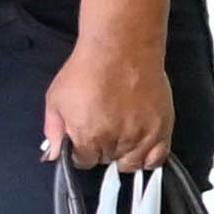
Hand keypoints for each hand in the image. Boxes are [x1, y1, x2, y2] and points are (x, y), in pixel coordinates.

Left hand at [41, 34, 174, 170]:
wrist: (121, 49)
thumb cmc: (87, 69)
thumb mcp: (56, 98)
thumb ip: (53, 130)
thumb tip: (52, 154)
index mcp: (87, 138)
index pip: (83, 162)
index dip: (82, 151)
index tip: (84, 140)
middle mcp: (115, 143)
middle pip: (107, 161)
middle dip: (102, 149)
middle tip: (103, 129)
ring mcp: (141, 137)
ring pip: (131, 163)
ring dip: (124, 154)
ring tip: (121, 136)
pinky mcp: (161, 128)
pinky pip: (157, 158)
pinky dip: (148, 157)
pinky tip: (140, 145)